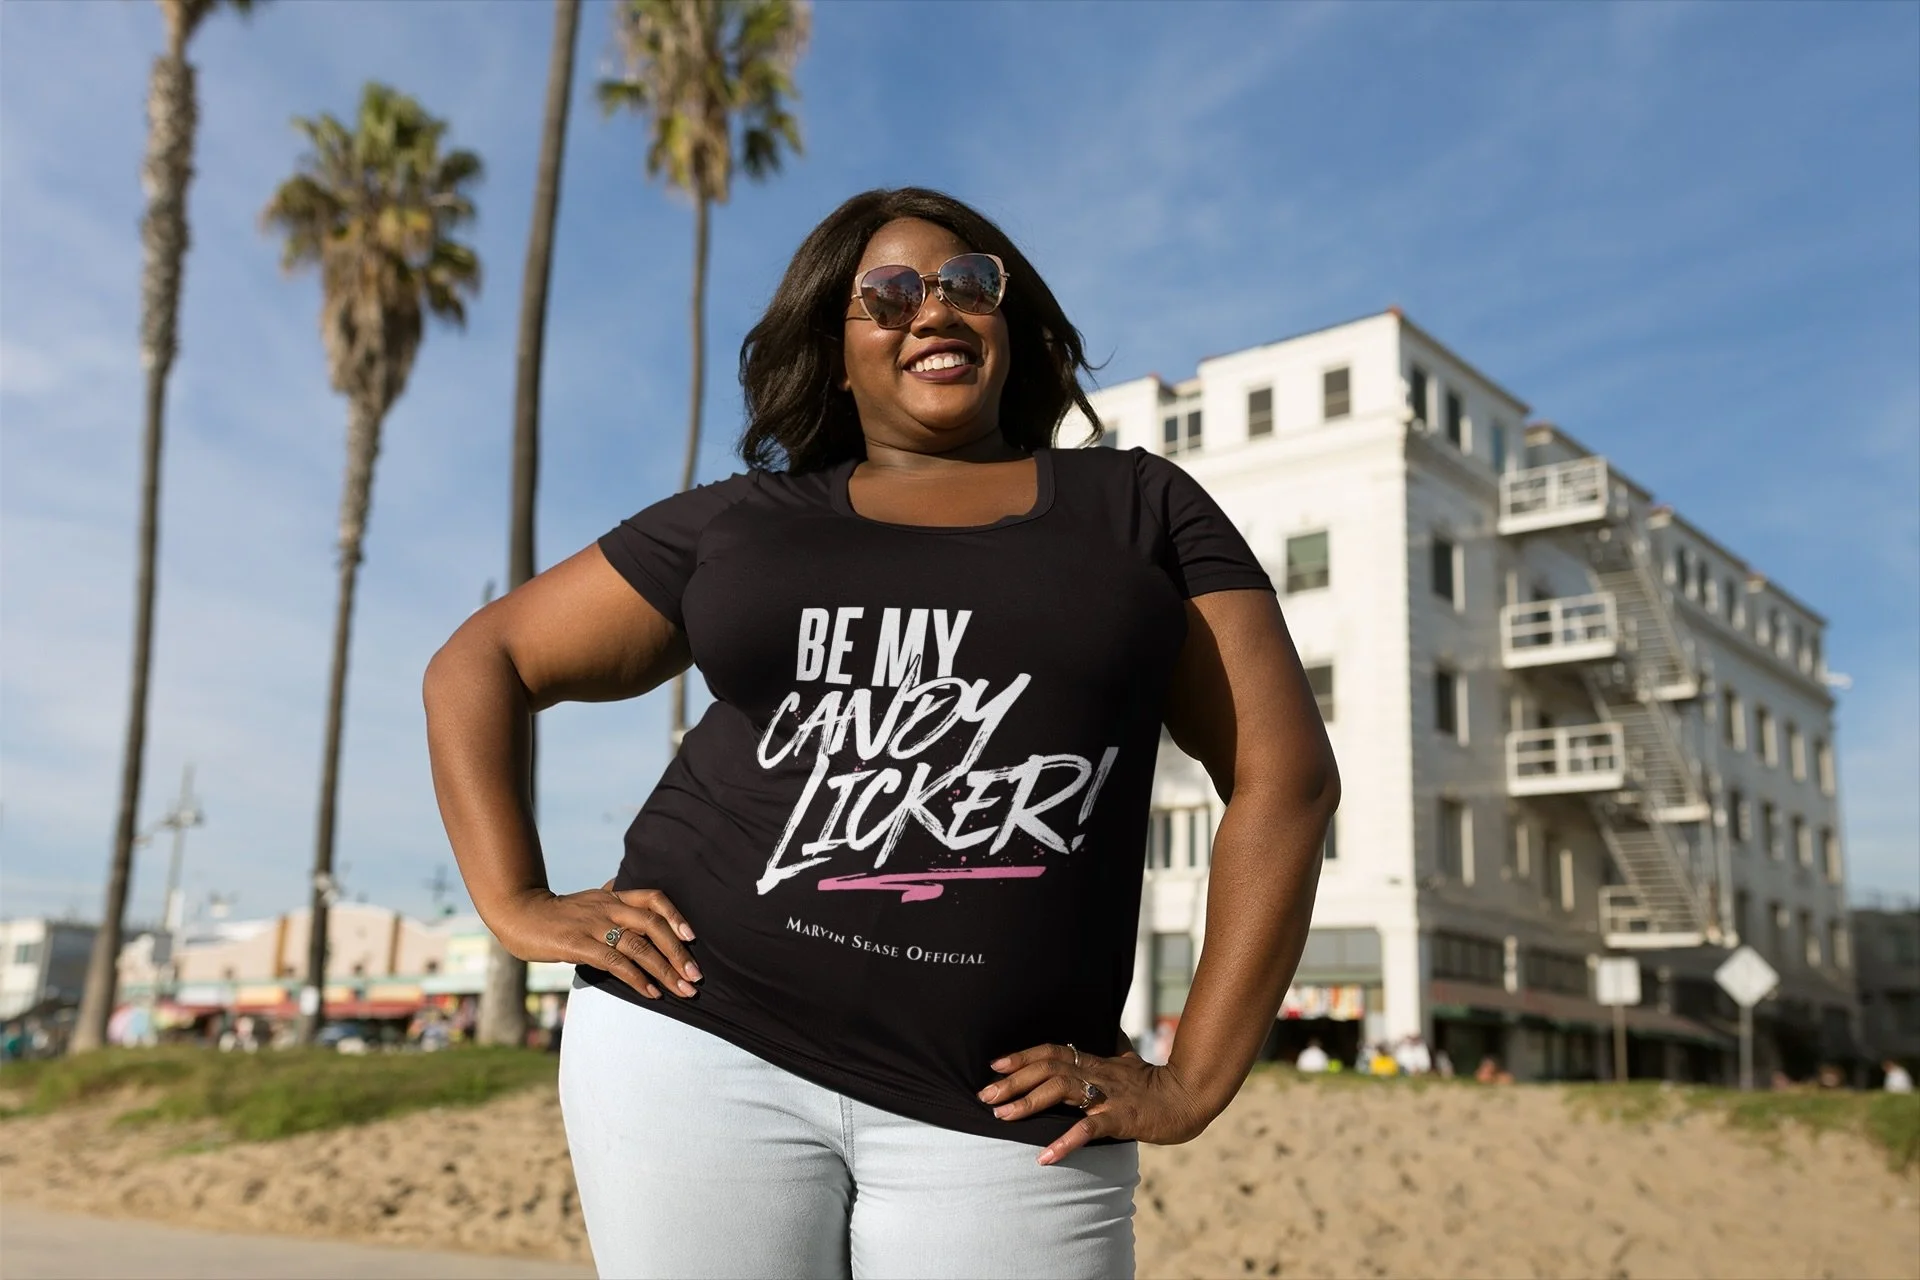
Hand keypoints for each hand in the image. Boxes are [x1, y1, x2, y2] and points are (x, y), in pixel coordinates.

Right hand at [491, 881, 700, 1001]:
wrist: (518, 913)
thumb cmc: (557, 913)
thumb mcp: (589, 902)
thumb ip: (613, 904)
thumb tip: (634, 906)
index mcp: (613, 896)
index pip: (654, 898)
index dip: (677, 916)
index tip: (694, 938)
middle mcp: (608, 907)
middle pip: (654, 925)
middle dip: (679, 952)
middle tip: (696, 976)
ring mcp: (594, 925)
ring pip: (639, 947)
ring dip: (665, 970)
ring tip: (682, 990)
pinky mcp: (578, 944)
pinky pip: (615, 962)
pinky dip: (637, 979)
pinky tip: (651, 993)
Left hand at [977, 1038, 1210, 1164]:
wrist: (1191, 1098)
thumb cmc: (1159, 1085)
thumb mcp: (1133, 1063)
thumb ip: (1117, 1052)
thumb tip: (1112, 1036)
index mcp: (1097, 1063)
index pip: (1054, 1052)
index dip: (1023, 1056)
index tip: (995, 1065)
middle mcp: (1098, 1074)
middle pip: (1049, 1068)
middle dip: (1014, 1080)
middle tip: (985, 1095)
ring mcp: (1109, 1095)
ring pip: (1062, 1090)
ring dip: (1028, 1103)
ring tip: (1002, 1117)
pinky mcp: (1122, 1118)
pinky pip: (1088, 1129)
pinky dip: (1065, 1142)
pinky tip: (1044, 1156)